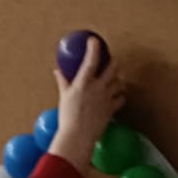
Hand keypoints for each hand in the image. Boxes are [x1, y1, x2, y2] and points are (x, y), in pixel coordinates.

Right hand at [47, 38, 126, 169]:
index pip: (91, 60)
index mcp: (84, 83)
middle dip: (113, 62)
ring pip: (119, 82)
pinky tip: (116, 97)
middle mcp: (98, 87)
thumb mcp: (64, 97)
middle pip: (112, 68)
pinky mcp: (112, 108)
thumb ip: (63, 82)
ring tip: (114, 81)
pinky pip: (121, 98)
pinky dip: (120, 96)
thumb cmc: (67, 117)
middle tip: (111, 61)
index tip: (94, 40)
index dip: (94, 48)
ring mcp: (107, 98)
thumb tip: (57, 71)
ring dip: (117, 80)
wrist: (78, 136)